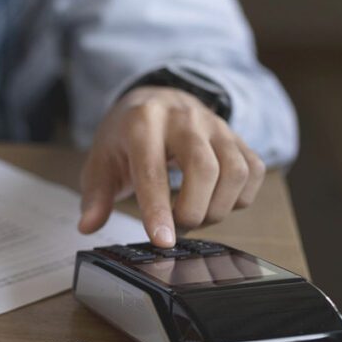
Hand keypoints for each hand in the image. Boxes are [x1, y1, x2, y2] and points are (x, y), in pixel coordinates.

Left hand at [78, 86, 265, 246]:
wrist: (155, 100)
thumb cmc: (126, 136)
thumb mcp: (101, 161)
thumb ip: (95, 195)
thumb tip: (88, 226)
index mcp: (142, 122)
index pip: (153, 169)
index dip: (158, 209)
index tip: (163, 241)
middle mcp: (183, 118)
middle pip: (204, 168)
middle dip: (193, 210)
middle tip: (176, 228)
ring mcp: (215, 125)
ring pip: (235, 171)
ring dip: (218, 207)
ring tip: (194, 216)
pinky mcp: (237, 136)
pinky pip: (254, 171)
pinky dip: (240, 198)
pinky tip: (215, 202)